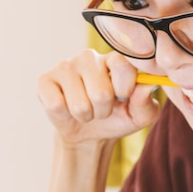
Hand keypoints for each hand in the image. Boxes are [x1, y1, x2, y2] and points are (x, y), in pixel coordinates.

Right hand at [37, 49, 160, 146]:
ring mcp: (65, 66)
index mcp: (115, 60)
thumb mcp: (140, 115)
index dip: (125, 88)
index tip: (124, 97)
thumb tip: (146, 86)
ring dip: (86, 115)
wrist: (91, 133)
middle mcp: (89, 57)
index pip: (122, 64)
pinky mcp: (45, 80)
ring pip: (80, 104)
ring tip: (87, 110)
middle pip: (101, 92)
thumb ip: (146, 102)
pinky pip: (57, 105)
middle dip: (104, 110)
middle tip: (103, 108)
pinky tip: (67, 108)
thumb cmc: (119, 117)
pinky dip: (66, 116)